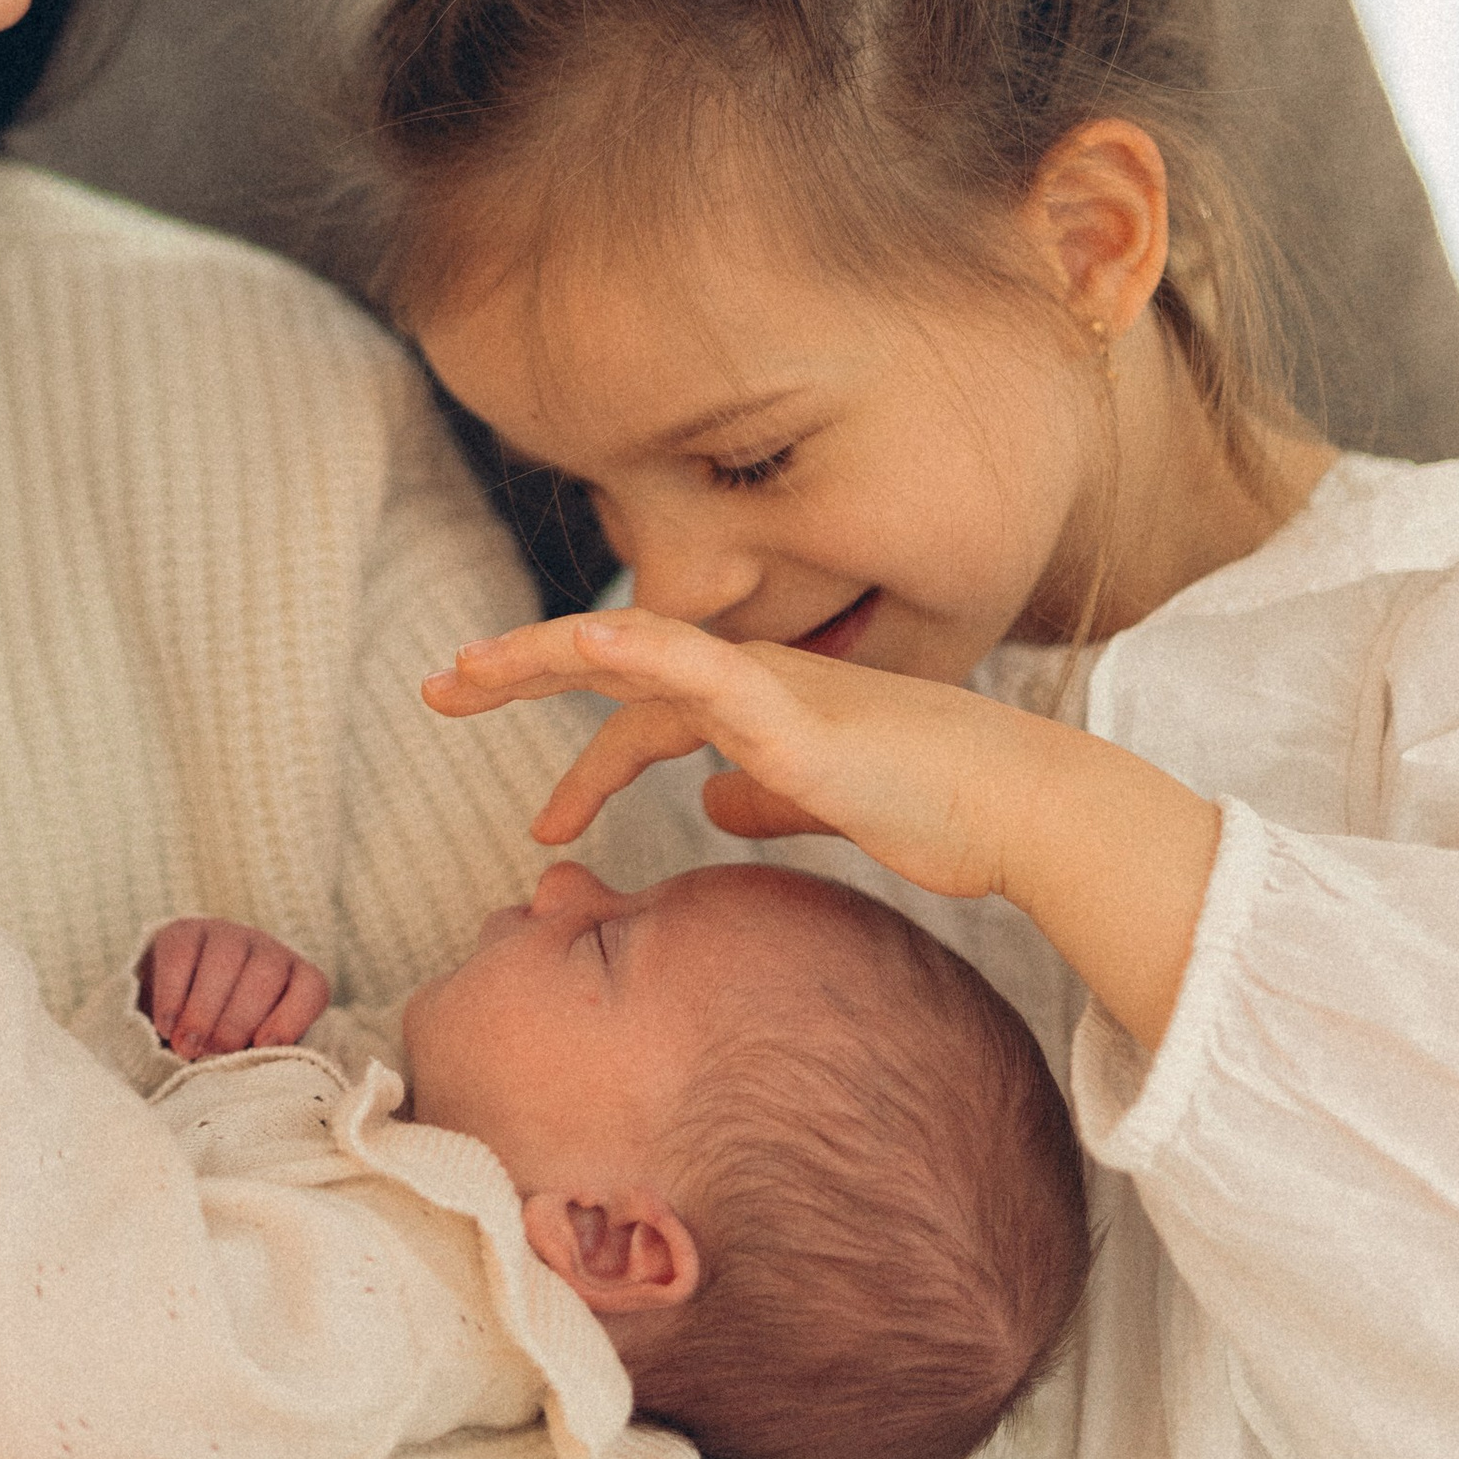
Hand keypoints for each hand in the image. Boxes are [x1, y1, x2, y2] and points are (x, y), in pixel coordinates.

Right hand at [139, 916, 331, 1057]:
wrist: (177, 1009)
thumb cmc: (225, 1040)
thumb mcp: (249, 1051)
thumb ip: (258, 1060)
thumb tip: (250, 1080)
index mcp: (296, 980)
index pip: (310, 988)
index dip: (291, 1018)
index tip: (263, 1046)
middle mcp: (267, 951)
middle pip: (265, 975)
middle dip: (237, 1019)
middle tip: (213, 1052)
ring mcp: (227, 935)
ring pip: (225, 960)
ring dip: (204, 1008)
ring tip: (187, 1045)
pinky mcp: (185, 931)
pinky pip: (181, 954)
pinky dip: (172, 993)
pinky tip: (165, 1024)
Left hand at [424, 605, 1221, 1044]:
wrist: (1020, 809)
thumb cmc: (938, 807)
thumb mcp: (822, 807)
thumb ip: (763, 799)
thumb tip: (707, 808)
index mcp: (757, 702)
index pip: (644, 711)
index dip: (583, 753)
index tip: (535, 814)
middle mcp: (752, 679)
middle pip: (613, 662)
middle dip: (520, 669)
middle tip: (438, 688)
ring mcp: (770, 689)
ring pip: (632, 655)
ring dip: (541, 658)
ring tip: (463, 676)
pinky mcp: (793, 715)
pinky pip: (701, 667)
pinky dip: (637, 648)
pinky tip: (588, 644)